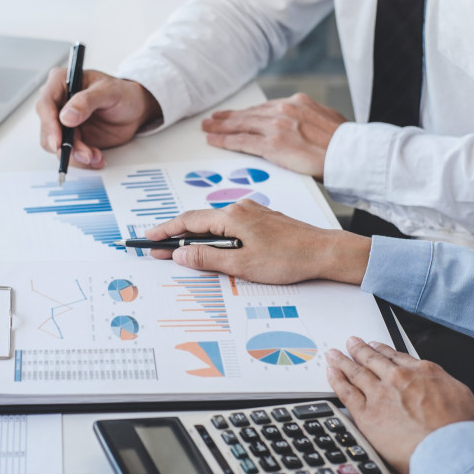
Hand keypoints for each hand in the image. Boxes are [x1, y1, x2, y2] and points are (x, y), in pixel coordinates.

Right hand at [36, 68, 162, 168]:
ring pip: (57, 145)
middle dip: (66, 146)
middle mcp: (57, 102)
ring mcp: (62, 122)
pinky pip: (69, 154)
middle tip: (85, 154)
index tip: (58, 141)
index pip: (45, 104)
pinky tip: (97, 158)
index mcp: (60, 82)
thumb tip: (66, 117)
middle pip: (48, 129)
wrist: (134, 110)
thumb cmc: (122, 93)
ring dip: (76, 155)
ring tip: (95, 156)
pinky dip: (82, 159)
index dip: (49, 125)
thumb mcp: (108, 91)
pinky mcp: (71, 138)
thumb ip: (87, 101)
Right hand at [143, 200, 371, 284]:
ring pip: (214, 223)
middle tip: (158, 249)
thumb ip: (207, 259)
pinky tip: (213, 248)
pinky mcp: (262, 220)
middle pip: (199, 220)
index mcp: (232, 217)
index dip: (166, 230)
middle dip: (177, 235)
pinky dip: (214, 236)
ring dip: (196, 237)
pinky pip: (229, 225)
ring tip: (182, 253)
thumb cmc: (289, 258)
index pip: (188, 221)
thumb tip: (180, 255)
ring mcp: (252, 212)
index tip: (149, 238)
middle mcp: (240, 209)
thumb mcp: (242, 264)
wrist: (324, 252)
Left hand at [201, 93, 346, 179]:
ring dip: (221, 127)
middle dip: (229, 117)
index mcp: (299, 103)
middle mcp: (285, 110)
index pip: (266, 108)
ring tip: (208, 128)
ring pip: (242, 125)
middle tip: (213, 118)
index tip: (237, 114)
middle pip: (250, 114)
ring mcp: (277, 126)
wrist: (351, 155)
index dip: (248, 112)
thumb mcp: (330, 120)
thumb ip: (313, 118)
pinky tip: (214, 140)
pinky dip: (225, 140)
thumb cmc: (345, 144)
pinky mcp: (272, 144)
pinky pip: (242, 141)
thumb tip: (309, 120)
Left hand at [325, 337, 473, 473]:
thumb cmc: (461, 429)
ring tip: (334, 355)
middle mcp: (399, 379)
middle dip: (360, 349)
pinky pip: (347, 393)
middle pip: (373, 360)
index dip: (383, 351)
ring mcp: (381, 394)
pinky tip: (331, 374)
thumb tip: (437, 386)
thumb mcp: (461, 395)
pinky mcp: (368, 414)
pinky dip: (337, 380)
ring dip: (343, 361)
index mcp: (423, 372)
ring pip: (356, 372)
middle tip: (351, 342)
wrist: (451, 448)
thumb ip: (442, 386)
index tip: (375, 346)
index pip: (397, 357)